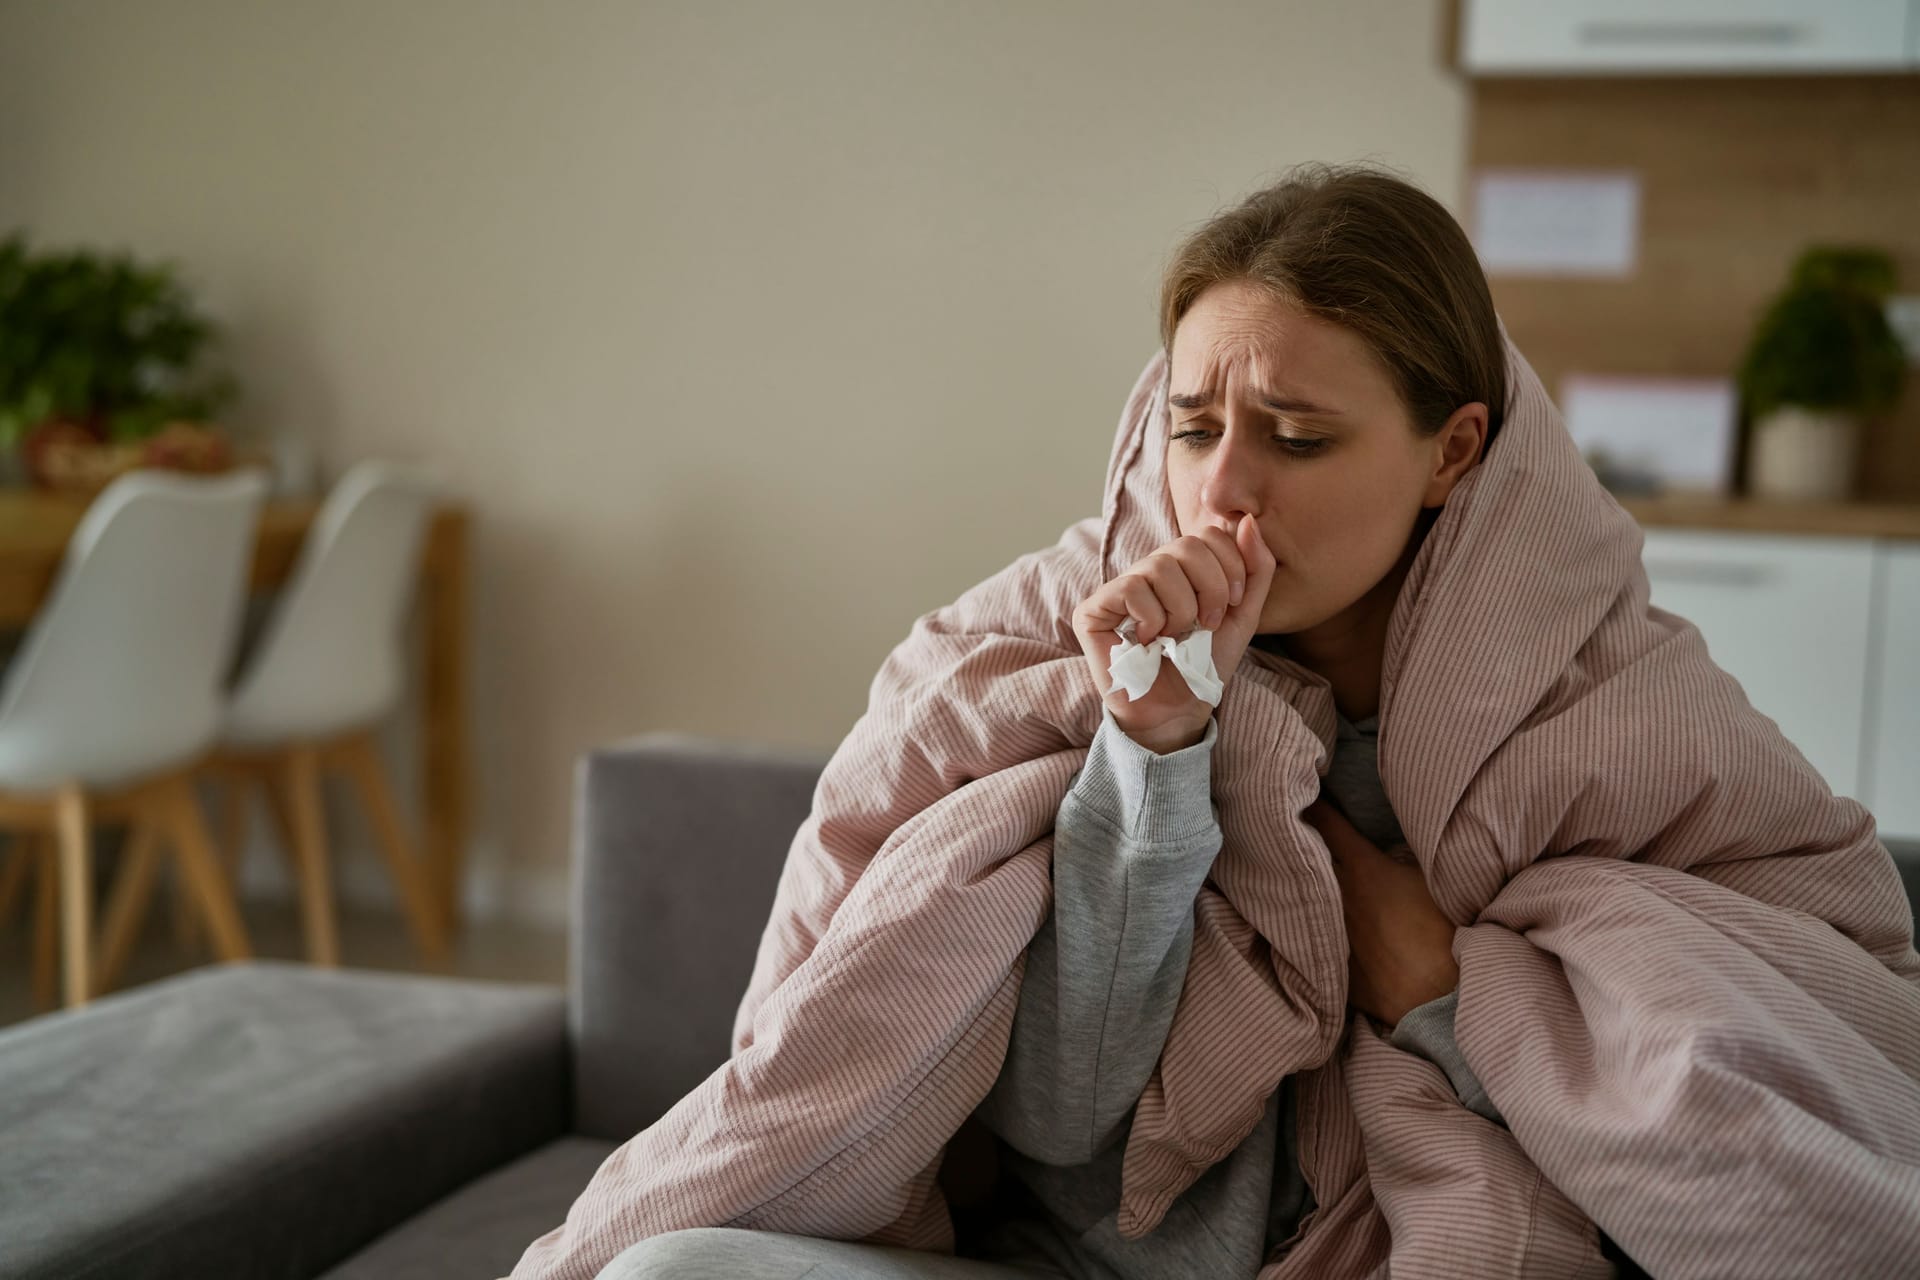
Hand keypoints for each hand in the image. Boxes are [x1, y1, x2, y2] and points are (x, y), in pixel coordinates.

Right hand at [1070, 515, 1276, 753]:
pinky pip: (1131, 589)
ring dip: (1181, 611)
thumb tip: (1247, 520)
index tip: (1232, 607)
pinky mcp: (1093, 609)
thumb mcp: (1243, 616)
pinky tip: (1148, 642)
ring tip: (1174, 637)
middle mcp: (1148, 570)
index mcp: (1182, 568)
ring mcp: (1118, 587)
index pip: (1209, 534)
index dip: (1230, 567)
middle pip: (1188, 544)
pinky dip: (1152, 621)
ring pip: (1161, 567)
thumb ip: (1254, 569)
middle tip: (1206, 625)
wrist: (1179, 710)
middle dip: (1212, 589)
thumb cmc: (1204, 665)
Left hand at [1304, 799, 1458, 1027]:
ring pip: (1301, 901)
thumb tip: (1396, 845)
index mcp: (1362, 869)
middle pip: (1303, 859)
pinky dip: (1307, 932)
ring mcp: (1329, 934)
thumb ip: (1407, 859)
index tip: (1305, 794)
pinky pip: (1309, 944)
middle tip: (1288, 828)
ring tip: (1292, 875)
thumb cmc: (1446, 934)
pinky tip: (1305, 930)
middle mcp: (1336, 897)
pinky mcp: (1330, 969)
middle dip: (1297, 843)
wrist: (1441, 999)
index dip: (1316, 807)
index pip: (1326, 824)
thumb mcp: (1434, 882)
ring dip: (1299, 888)